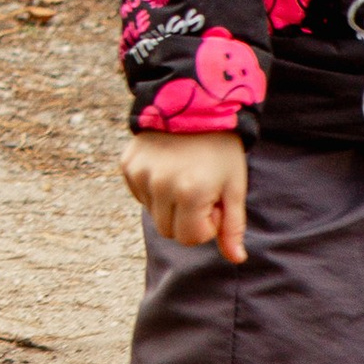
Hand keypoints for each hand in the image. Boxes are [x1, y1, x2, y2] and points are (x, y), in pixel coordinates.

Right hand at [121, 127, 247, 262]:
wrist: (194, 105)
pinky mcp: (127, 164)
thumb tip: (236, 259)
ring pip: (153, 213)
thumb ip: (233, 226)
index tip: (214, 199)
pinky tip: (167, 167)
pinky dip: (153, 189)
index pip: (190, 238)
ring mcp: (140, 173)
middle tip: (199, 189)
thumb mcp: (234, 187)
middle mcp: (160, 185)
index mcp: (190, 193)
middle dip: (186, 218)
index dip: (207, 224)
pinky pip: (139, 194)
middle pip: (168, 230)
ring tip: (184, 175)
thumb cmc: (221, 149)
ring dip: (169, 203)